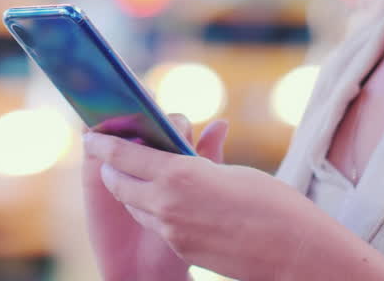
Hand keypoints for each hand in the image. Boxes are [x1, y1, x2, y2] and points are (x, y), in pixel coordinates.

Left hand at [85, 116, 330, 280]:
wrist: (294, 254)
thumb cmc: (273, 204)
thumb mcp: (236, 170)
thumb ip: (208, 154)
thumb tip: (212, 128)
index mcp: (179, 174)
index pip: (123, 155)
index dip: (102, 143)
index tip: (89, 135)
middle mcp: (166, 204)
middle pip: (119, 183)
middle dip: (111, 169)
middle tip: (110, 155)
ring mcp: (171, 231)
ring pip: (136, 206)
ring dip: (132, 190)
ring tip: (138, 175)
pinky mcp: (182, 250)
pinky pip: (157, 225)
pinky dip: (155, 210)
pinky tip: (169, 201)